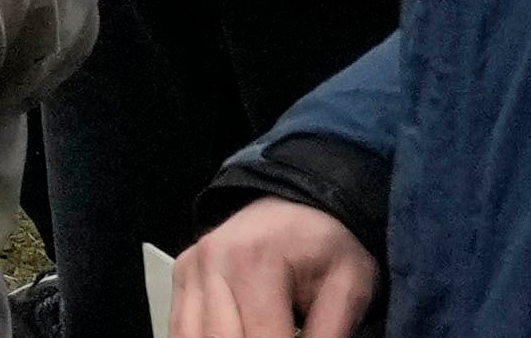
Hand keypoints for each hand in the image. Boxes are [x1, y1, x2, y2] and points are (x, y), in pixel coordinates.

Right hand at [184, 197, 379, 337]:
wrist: (295, 206)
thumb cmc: (324, 243)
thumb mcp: (349, 285)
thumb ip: (331, 333)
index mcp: (255, 261)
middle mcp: (212, 262)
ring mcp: (191, 269)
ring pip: (191, 336)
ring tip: (258, 337)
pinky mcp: (181, 276)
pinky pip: (181, 327)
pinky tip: (235, 335)